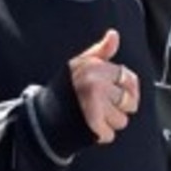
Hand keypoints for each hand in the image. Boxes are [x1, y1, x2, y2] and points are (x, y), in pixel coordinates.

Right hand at [69, 29, 139, 143]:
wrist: (41, 116)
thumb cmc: (66, 89)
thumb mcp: (80, 65)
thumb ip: (100, 52)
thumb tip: (114, 35)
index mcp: (95, 66)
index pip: (129, 79)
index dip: (127, 89)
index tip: (114, 93)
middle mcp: (96, 82)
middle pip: (129, 102)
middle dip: (118, 108)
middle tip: (97, 106)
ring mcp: (94, 103)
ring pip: (122, 121)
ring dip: (109, 123)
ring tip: (91, 117)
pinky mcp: (91, 123)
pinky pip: (109, 135)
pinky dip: (100, 136)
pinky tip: (87, 127)